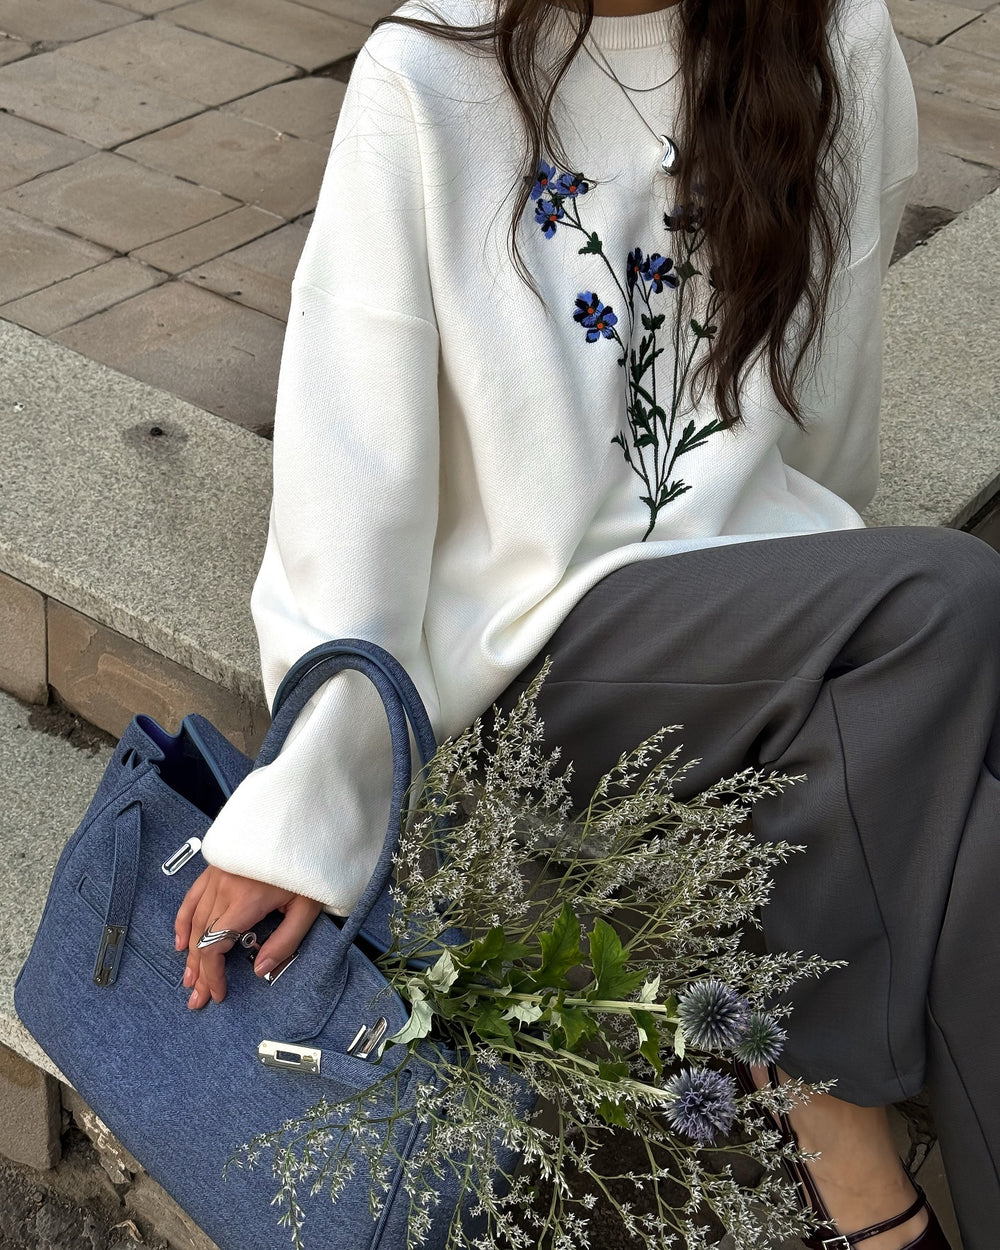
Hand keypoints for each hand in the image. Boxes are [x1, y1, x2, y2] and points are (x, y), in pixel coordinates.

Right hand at [174, 865, 322, 1009]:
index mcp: (247, 900)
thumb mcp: (306, 907)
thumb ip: (284, 941)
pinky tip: (181, 942)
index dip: (213, 974)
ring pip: (195, 922)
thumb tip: (260, 969)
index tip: (218, 993)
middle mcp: (225, 888)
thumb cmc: (307, 865)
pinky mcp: (215, 868)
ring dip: (190, 953)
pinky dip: (183, 922)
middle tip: (198, 997)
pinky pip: (192, 898)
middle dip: (200, 972)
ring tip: (190, 978)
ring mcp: (217, 876)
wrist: (299, 826)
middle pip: (202, 939)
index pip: (216, 946)